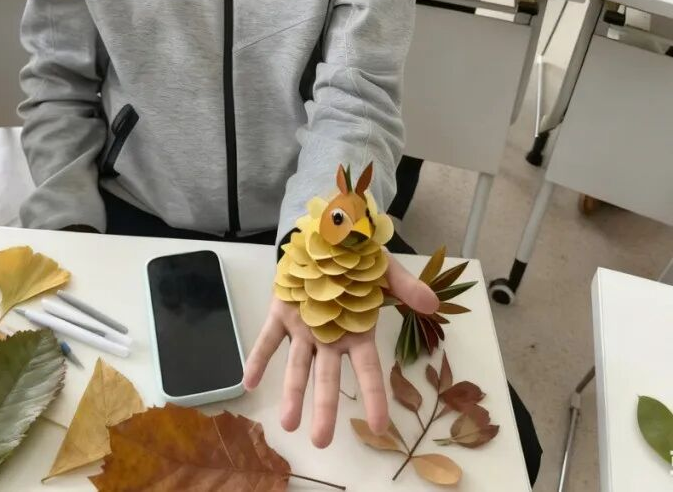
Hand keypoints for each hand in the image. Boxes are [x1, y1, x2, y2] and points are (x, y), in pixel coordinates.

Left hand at [244, 254, 438, 448]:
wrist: (326, 238)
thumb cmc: (357, 261)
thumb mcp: (386, 271)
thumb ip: (406, 288)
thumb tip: (432, 303)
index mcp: (356, 332)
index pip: (368, 370)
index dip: (374, 397)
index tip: (380, 427)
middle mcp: (328, 338)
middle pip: (328, 379)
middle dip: (325, 410)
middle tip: (320, 442)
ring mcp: (303, 328)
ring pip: (297, 366)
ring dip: (292, 394)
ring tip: (288, 424)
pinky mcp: (280, 314)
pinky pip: (268, 339)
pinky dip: (258, 358)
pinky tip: (249, 382)